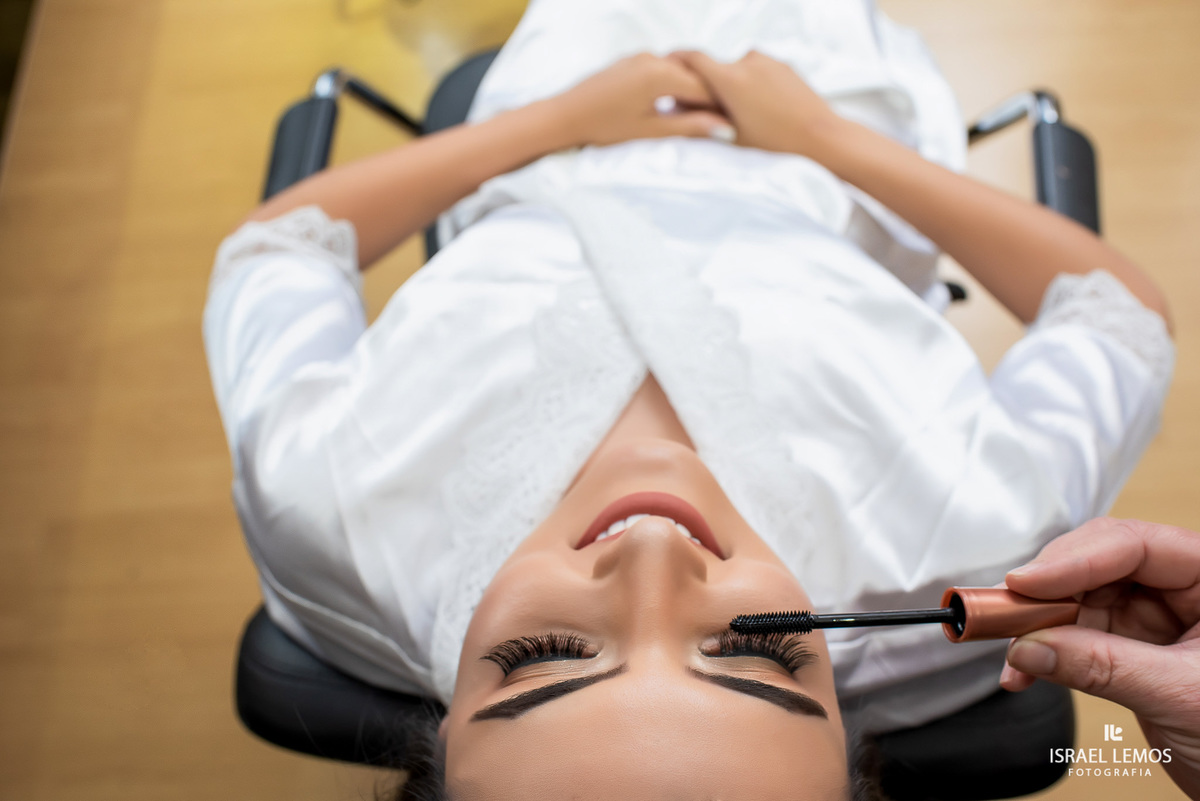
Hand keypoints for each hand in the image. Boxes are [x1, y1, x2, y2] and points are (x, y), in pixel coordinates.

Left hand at [546, 53, 732, 147]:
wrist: (565, 115)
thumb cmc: (604, 127)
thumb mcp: (651, 131)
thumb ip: (690, 127)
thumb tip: (726, 129)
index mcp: (660, 74)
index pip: (705, 88)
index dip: (721, 106)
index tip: (734, 122)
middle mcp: (653, 58)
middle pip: (694, 75)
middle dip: (708, 96)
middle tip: (721, 119)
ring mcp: (641, 56)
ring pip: (678, 70)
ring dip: (691, 89)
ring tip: (699, 114)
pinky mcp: (632, 60)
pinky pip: (662, 68)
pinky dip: (673, 83)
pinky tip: (674, 102)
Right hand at [670, 49, 842, 157]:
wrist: (821, 138)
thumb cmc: (774, 143)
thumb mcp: (729, 137)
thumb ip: (699, 120)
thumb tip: (676, 109)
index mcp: (728, 78)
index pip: (691, 58)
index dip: (675, 61)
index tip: (668, 68)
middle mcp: (746, 61)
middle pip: (717, 68)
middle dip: (711, 86)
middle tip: (711, 111)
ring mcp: (767, 61)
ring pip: (739, 70)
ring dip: (736, 87)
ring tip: (746, 115)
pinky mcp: (784, 65)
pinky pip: (760, 72)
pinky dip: (755, 86)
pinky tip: (765, 110)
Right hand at [1000, 518, 1199, 799]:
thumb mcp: (1180, 694)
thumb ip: (1104, 665)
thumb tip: (1032, 646)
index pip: (1135, 546)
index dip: (1074, 559)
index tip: (1024, 583)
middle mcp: (1184, 588)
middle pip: (1098, 563)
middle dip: (1047, 590)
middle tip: (1005, 611)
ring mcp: (1157, 616)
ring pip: (1078, 597)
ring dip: (1036, 624)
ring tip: (1011, 649)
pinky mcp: (1133, 645)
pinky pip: (1076, 633)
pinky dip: (1045, 650)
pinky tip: (1025, 670)